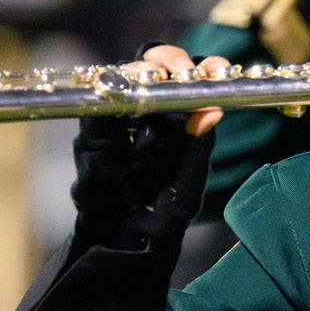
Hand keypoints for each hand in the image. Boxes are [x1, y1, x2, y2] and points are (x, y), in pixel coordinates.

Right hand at [68, 46, 222, 251]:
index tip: (218, 69)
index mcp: (177, 123)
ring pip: (123, 80)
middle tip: (183, 69)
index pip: (188, 84)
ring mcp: (118, 125)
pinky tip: (126, 88)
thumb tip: (213, 112)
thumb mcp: (188, 185)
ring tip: (158, 74)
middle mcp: (148, 117)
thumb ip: (198, 150)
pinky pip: (96, 112)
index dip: (201, 70)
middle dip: (169, 60)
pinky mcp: (92, 140)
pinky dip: (110, 96)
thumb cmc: (162, 216)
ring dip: (140, 71)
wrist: (127, 249)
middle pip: (153, 70)